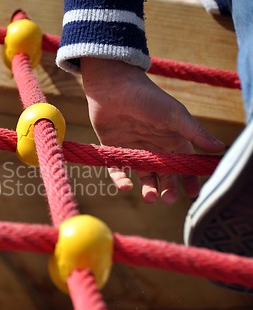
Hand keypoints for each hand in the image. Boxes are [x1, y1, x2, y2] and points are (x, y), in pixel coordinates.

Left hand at [81, 58, 224, 204]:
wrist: (113, 86)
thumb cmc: (147, 98)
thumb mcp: (174, 115)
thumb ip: (194, 132)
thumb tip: (219, 148)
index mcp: (172, 139)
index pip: (184, 164)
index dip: (189, 179)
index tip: (193, 193)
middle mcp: (154, 147)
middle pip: (164, 174)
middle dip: (168, 188)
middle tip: (168, 199)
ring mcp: (134, 150)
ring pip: (143, 176)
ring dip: (148, 189)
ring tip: (150, 198)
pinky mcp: (113, 150)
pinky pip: (118, 170)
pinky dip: (120, 180)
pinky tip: (125, 186)